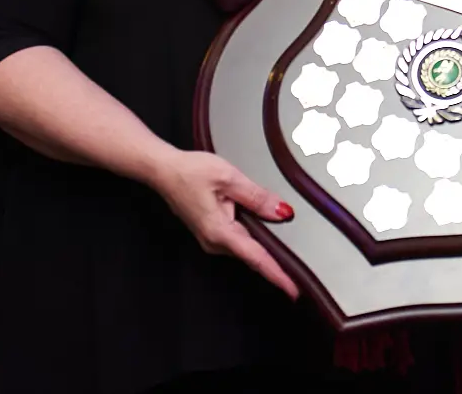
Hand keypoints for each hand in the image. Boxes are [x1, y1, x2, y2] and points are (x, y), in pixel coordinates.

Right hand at [149, 150, 298, 298]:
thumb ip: (257, 197)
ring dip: (264, 252)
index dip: (276, 275)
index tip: (292, 290)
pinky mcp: (210, 232)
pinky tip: (264, 237)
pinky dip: (252, 242)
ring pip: (245, 248)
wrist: (163, 171)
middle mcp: (214, 242)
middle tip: (298, 276)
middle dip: (275, 265)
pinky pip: (237, 241)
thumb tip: (281, 212)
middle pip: (252, 256)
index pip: (255, 258)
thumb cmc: (190, 172)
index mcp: (219, 232)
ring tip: (286, 260)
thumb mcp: (229, 178)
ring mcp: (211, 239)